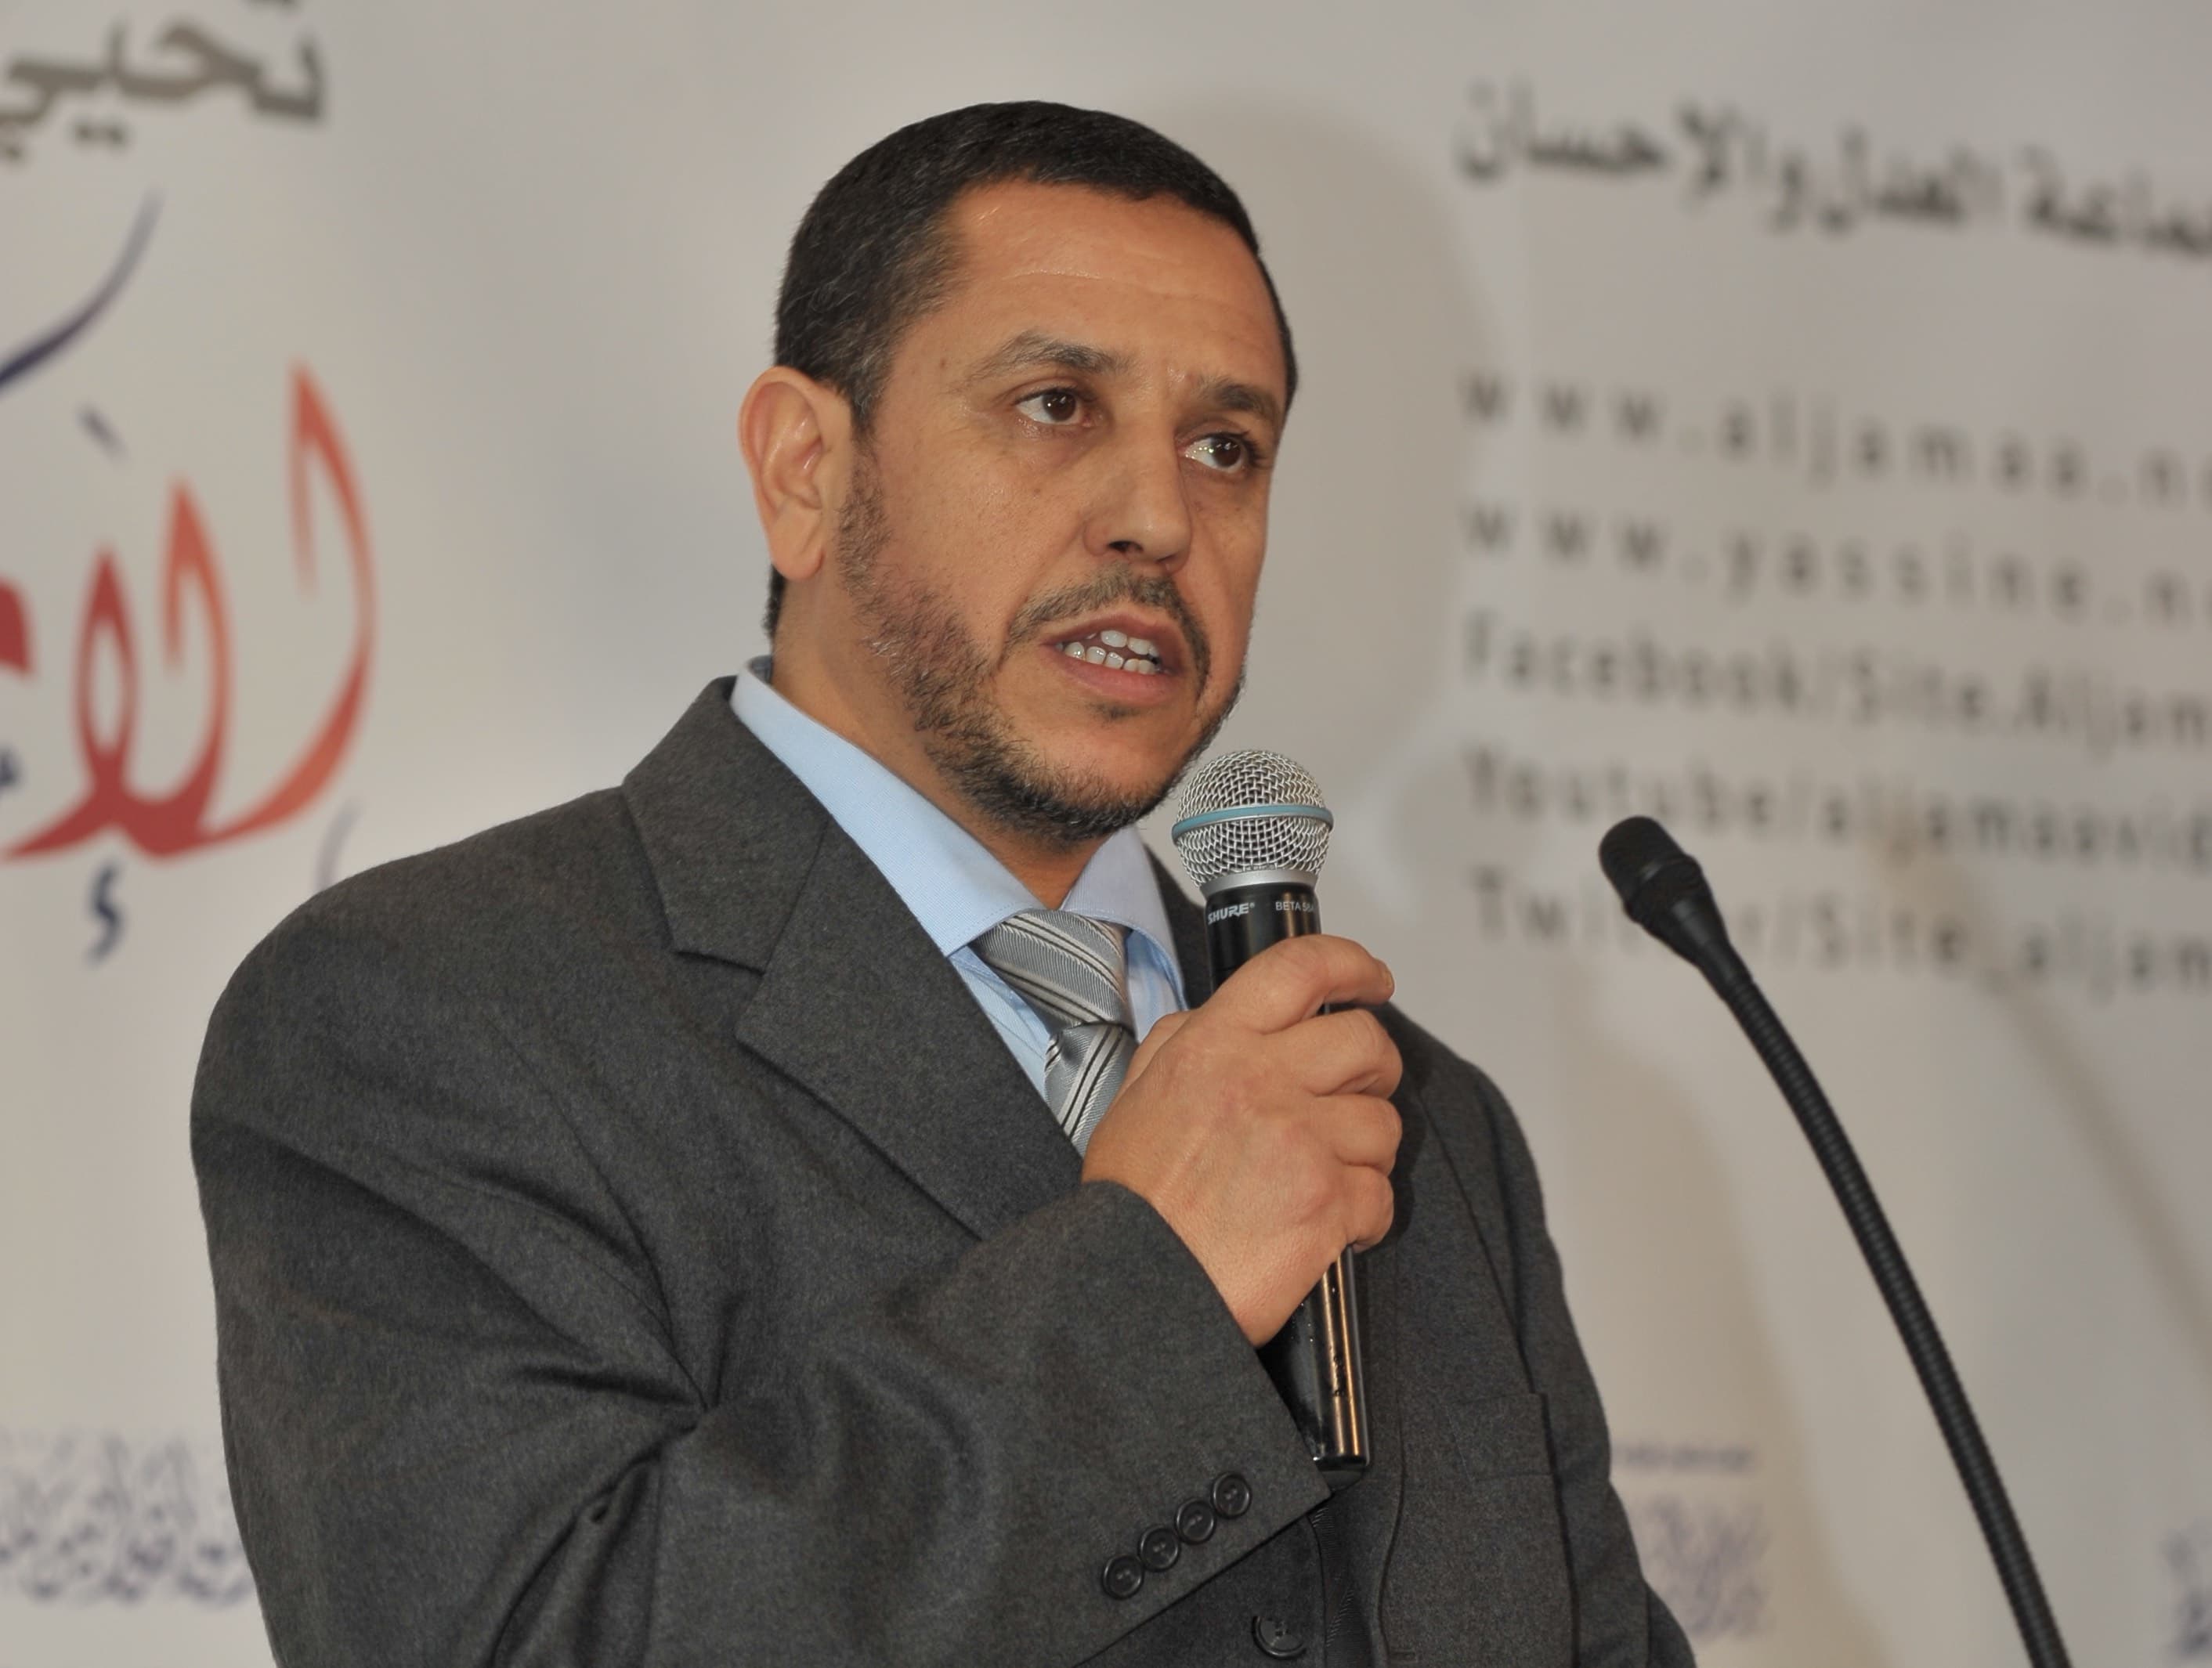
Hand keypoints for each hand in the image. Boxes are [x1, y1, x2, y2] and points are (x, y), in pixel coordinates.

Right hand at [1080, 934, 1402, 1344]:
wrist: (1133, 1289)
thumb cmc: (1133, 1205)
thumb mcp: (1136, 1096)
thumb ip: (1181, 1042)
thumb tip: (1219, 1015)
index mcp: (1213, 1046)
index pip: (1299, 969)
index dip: (1351, 964)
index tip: (1371, 978)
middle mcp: (1260, 1081)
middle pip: (1365, 1041)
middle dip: (1374, 1069)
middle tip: (1356, 1092)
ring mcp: (1299, 1140)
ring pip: (1383, 1123)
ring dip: (1366, 1152)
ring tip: (1325, 1176)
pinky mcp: (1327, 1202)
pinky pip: (1382, 1194)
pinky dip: (1366, 1215)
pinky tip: (1331, 1225)